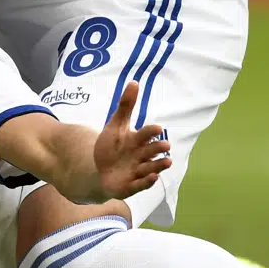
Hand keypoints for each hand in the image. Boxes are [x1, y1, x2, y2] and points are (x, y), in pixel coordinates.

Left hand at [93, 81, 171, 199]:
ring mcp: (137, 171)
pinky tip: (153, 177)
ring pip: (150, 168)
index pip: (146, 134)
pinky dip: (147, 182)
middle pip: (151, 151)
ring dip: (158, 165)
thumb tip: (134, 82)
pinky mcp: (131, 185)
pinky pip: (140, 184)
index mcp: (137, 140)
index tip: (155, 128)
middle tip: (166, 145)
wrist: (100, 170)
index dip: (150, 132)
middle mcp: (141, 156)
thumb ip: (125, 106)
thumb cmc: (112, 146)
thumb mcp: (115, 125)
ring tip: (167, 162)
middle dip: (158, 148)